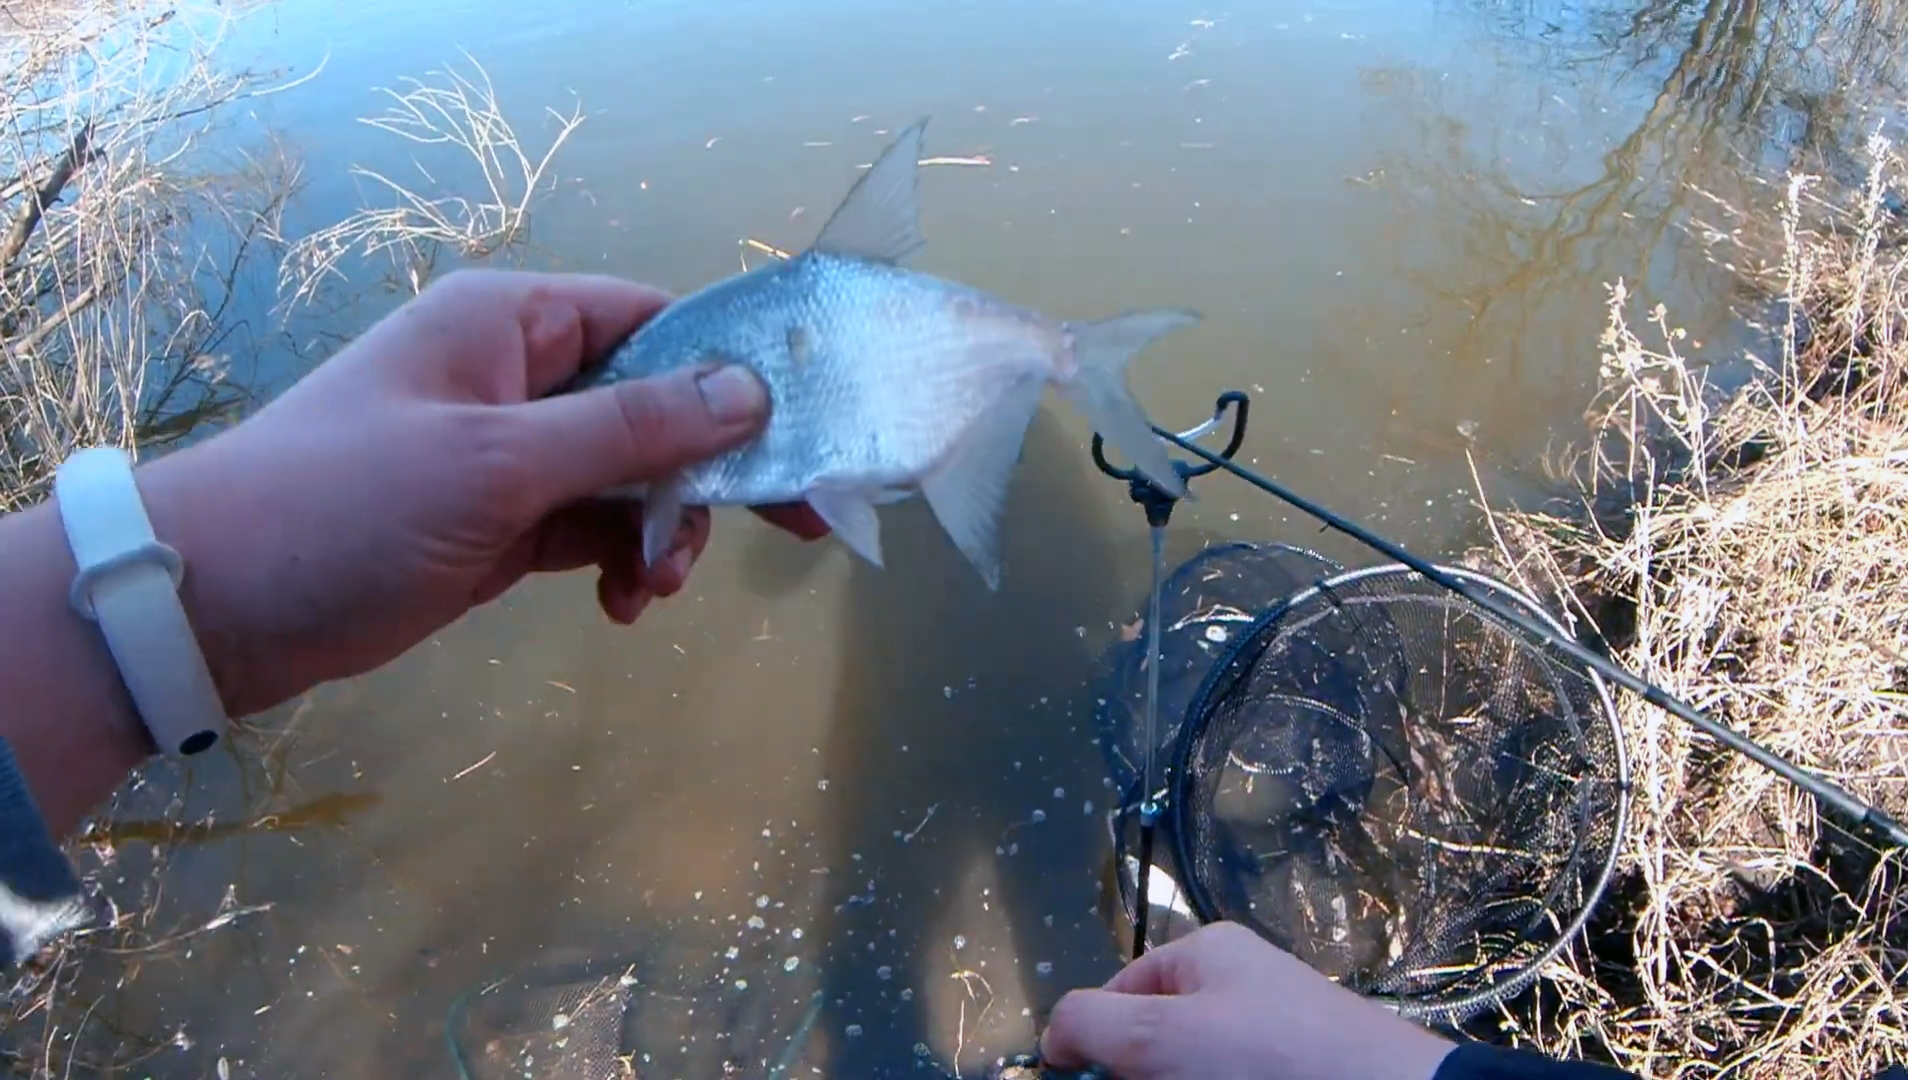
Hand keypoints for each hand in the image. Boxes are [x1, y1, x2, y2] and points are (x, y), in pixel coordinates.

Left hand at [134, 269, 827, 718]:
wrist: (215, 606)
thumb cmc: (349, 505)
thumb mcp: (499, 463)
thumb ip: (631, 429)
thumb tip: (750, 391)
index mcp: (512, 323)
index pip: (655, 322)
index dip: (733, 372)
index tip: (799, 433)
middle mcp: (519, 375)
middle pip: (657, 405)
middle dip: (710, 470)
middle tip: (797, 525)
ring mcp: (510, 454)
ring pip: (632, 477)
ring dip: (662, 531)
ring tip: (653, 588)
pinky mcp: (500, 523)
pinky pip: (593, 528)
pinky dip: (620, 562)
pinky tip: (623, 606)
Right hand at [1039, 922, 1454, 1079]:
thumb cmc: (1270, 1059)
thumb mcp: (1161, 1036)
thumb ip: (1092, 1025)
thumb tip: (1053, 1033)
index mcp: (1205, 953)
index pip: (1118, 993)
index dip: (1096, 1044)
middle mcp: (1239, 986)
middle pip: (1155, 1039)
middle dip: (1143, 1072)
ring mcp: (1271, 1034)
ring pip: (1195, 1065)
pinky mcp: (1295, 1068)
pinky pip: (1234, 1074)